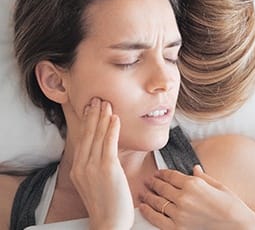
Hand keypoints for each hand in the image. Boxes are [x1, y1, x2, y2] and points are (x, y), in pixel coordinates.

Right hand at [69, 97, 133, 229]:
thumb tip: (102, 148)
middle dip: (93, 114)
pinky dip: (111, 129)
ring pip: (97, 136)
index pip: (82, 139)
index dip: (86, 122)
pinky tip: (115, 118)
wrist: (109, 222)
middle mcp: (82, 166)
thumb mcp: (94, 182)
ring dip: (102, 117)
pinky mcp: (107, 169)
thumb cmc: (107, 203)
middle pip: (87, 134)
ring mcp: (93, 167)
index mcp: (78, 169)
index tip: (89, 108)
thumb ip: (95, 164)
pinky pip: (109, 144)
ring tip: (106, 103)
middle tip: (97, 99)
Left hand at [139, 165, 254, 228]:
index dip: (162, 173)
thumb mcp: (218, 185)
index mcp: (193, 183)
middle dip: (153, 183)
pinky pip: (157, 219)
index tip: (157, 173)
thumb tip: (194, 169)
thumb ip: (202, 177)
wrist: (237, 226)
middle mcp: (184, 197)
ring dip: (148, 196)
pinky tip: (143, 207)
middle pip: (162, 187)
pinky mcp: (178, 229)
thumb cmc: (231, 205)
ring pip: (157, 202)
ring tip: (142, 193)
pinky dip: (148, 212)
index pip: (171, 175)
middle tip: (147, 181)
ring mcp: (179, 214)